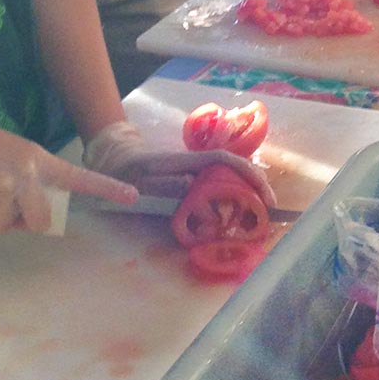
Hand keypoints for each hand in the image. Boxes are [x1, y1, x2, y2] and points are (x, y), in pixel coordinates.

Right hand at [0, 88, 137, 232]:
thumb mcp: (7, 150)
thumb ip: (25, 176)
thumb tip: (26, 208)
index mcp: (37, 157)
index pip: (78, 176)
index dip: (106, 188)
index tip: (133, 196)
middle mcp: (26, 174)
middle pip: (40, 220)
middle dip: (23, 222)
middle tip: (4, 210)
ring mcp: (2, 190)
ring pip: (3, 225)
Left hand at [83, 121, 276, 206]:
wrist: (113, 159)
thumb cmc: (123, 172)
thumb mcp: (136, 180)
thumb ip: (161, 183)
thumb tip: (191, 185)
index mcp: (188, 162)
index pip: (227, 162)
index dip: (249, 176)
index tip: (265, 198)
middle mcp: (196, 165)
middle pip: (235, 171)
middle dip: (254, 190)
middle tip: (265, 215)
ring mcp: (194, 172)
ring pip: (227, 181)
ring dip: (242, 198)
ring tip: (252, 220)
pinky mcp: (190, 182)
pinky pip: (215, 190)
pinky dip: (226, 204)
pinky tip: (228, 219)